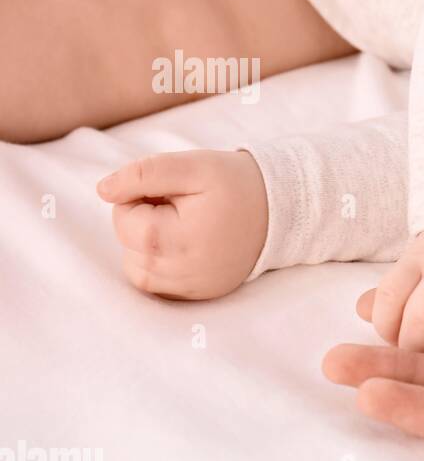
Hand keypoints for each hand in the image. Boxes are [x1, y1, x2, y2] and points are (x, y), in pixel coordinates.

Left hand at [98, 150, 267, 299]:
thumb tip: (103, 191)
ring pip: (138, 270)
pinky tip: (184, 246)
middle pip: (128, 247)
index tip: (172, 191)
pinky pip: (160, 286)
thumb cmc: (236, 184)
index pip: (123, 219)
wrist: (282, 209)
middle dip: (144, 222)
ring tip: (181, 226)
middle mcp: (182, 273)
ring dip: (148, 246)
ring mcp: (193, 288)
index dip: (139, 197)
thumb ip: (142, 173)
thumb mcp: (192, 166)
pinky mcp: (202, 295)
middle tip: (180, 206)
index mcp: (174, 240)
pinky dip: (161, 266)